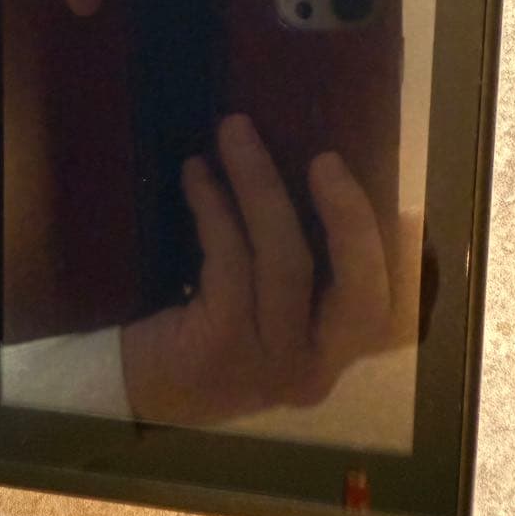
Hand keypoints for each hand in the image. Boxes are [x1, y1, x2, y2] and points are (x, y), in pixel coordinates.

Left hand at [121, 115, 391, 425]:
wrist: (120, 383)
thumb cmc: (194, 330)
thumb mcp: (256, 305)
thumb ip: (292, 265)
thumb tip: (317, 177)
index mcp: (327, 355)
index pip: (383, 309)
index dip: (393, 253)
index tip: (394, 201)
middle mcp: (311, 369)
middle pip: (359, 292)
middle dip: (349, 219)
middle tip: (325, 158)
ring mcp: (269, 364)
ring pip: (286, 260)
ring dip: (260, 185)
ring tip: (235, 132)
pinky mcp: (221, 345)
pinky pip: (231, 259)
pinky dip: (215, 207)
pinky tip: (195, 174)